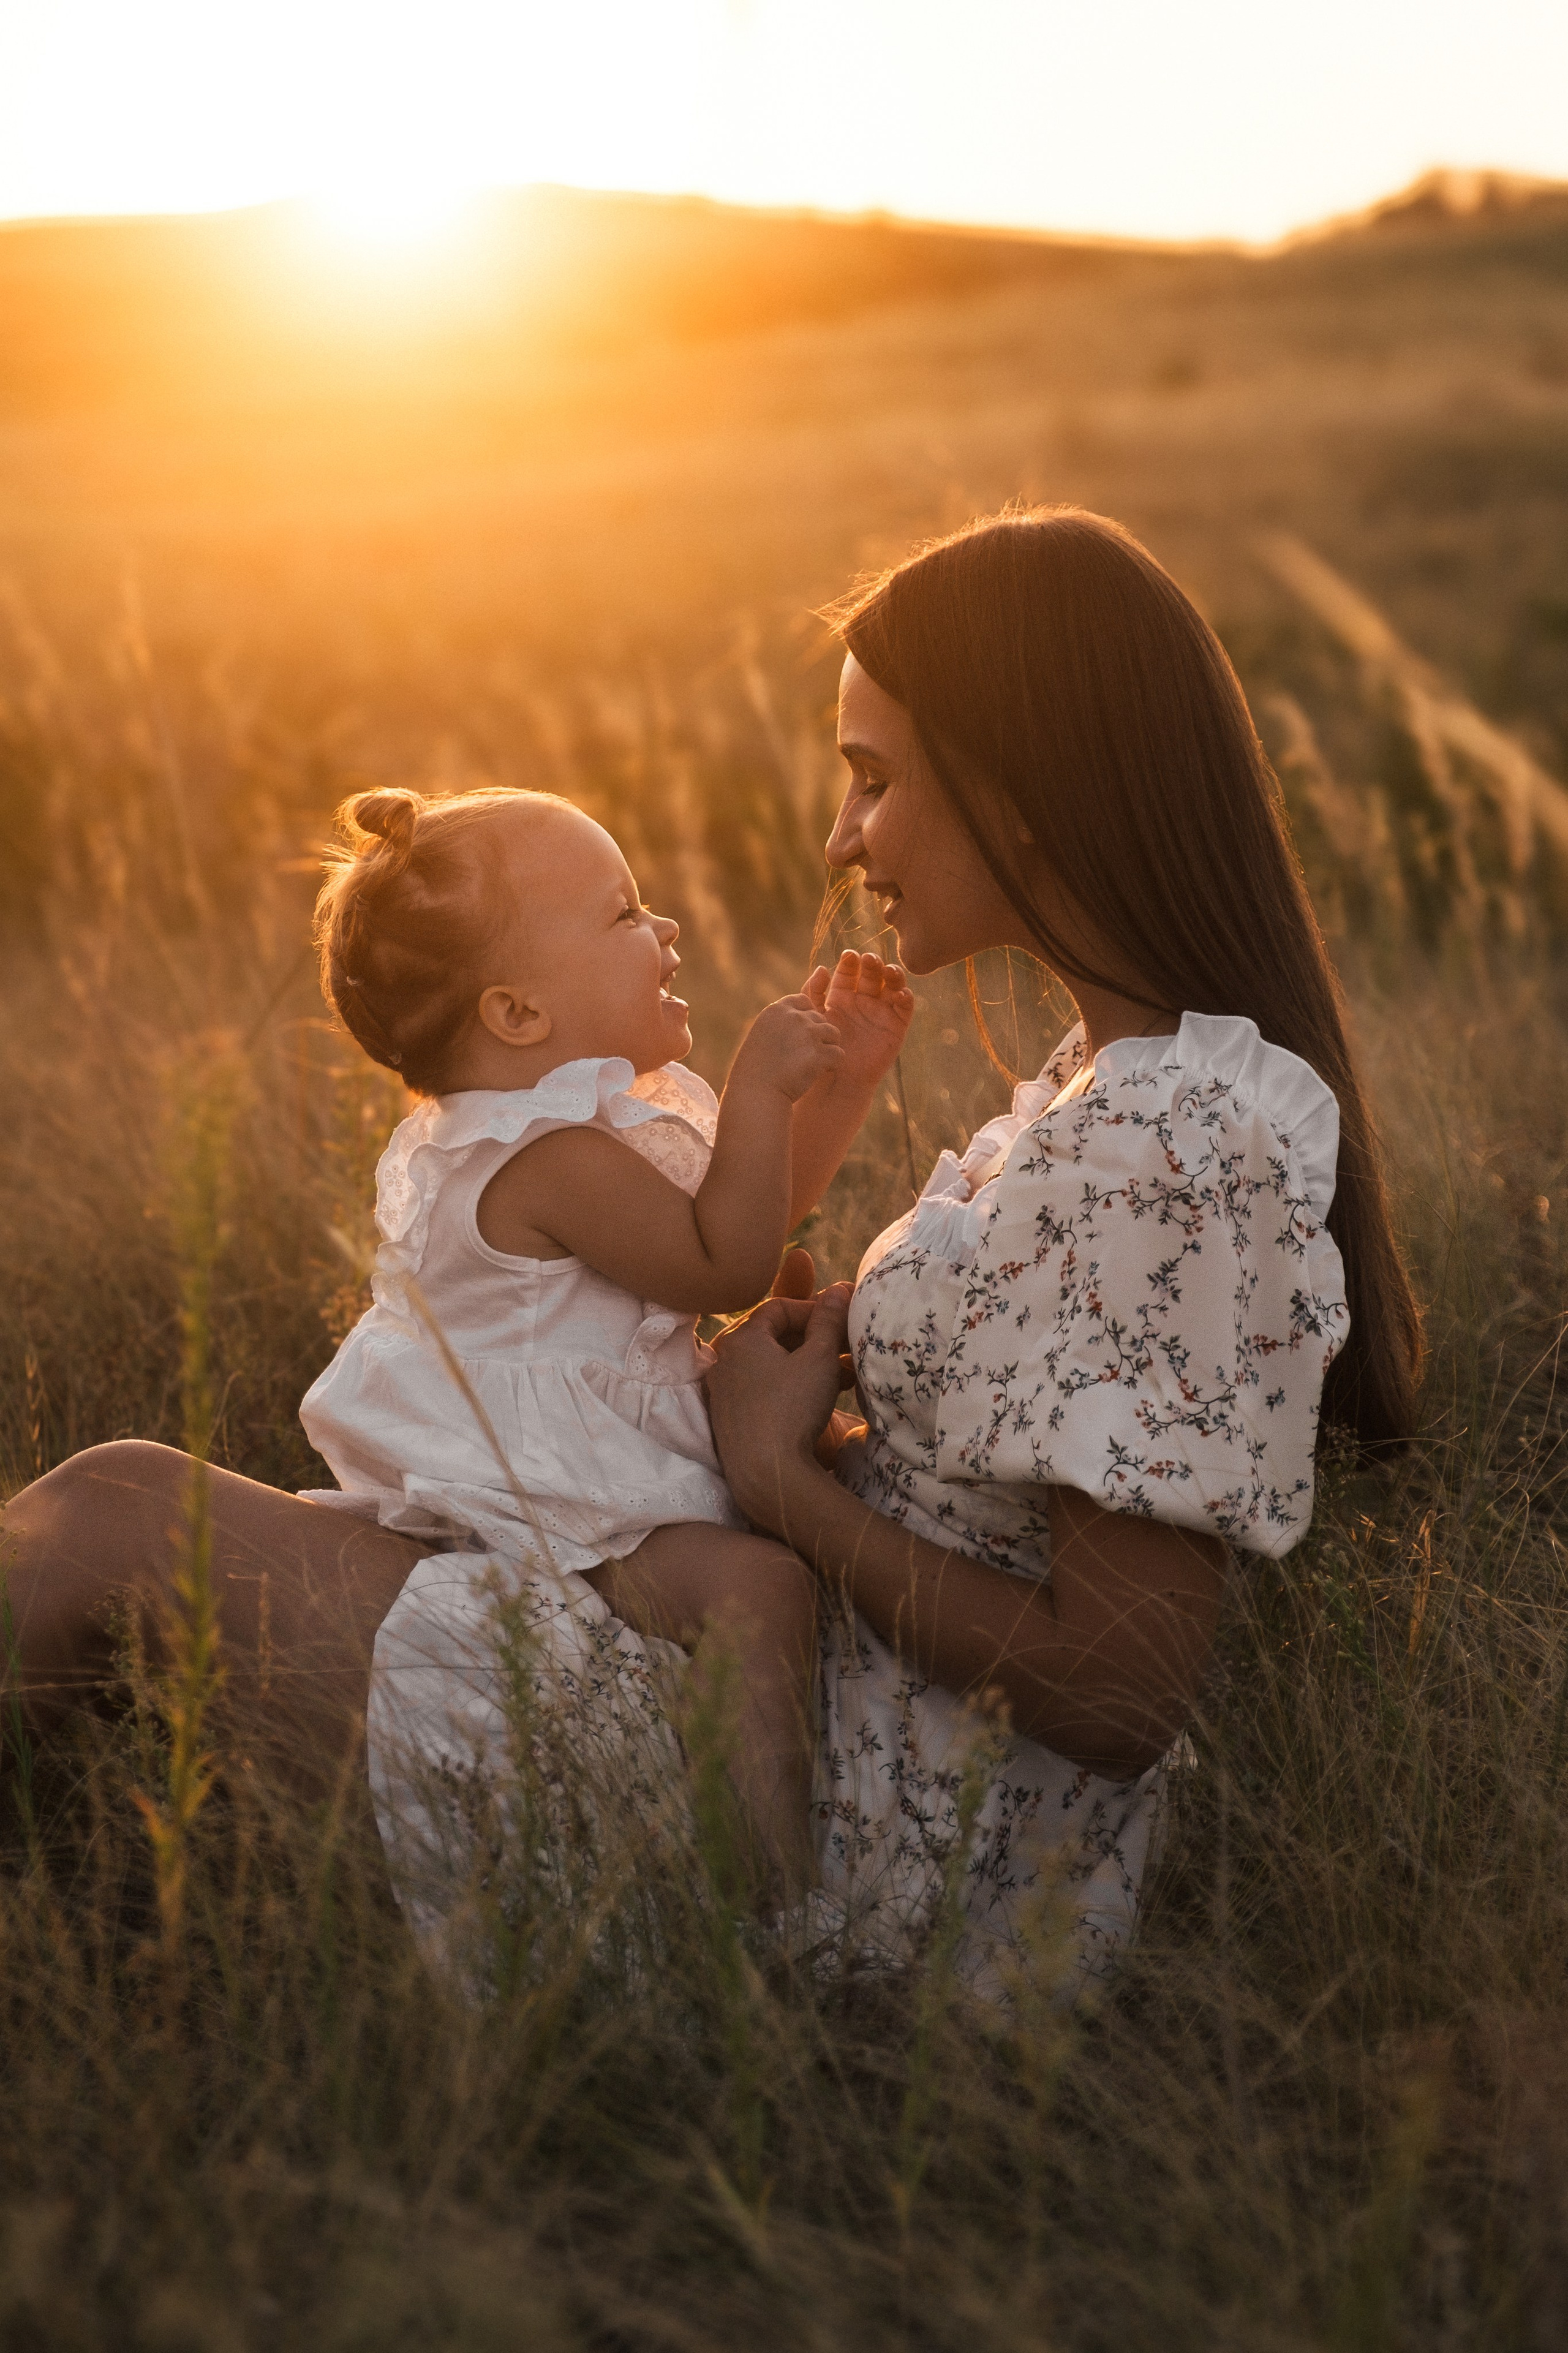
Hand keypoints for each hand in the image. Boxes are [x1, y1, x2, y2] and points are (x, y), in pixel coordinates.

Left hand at [707, 1284, 853, 1531]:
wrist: (764, 1475)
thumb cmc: (791, 1408)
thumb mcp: (819, 1358)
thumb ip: (828, 1321)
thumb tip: (837, 1290)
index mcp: (740, 1338)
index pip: (779, 1307)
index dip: (815, 1309)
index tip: (842, 1320)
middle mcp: (724, 1361)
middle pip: (774, 1336)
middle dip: (815, 1338)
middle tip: (846, 1345)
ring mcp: (723, 1392)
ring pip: (772, 1366)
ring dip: (809, 1364)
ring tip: (847, 1374)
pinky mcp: (729, 1420)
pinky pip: (763, 1391)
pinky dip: (792, 1387)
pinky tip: (821, 1400)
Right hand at [728, 995, 844, 1104]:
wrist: (755, 1094)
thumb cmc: (756, 1071)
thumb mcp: (762, 1037)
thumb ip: (781, 1024)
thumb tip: (806, 1018)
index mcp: (775, 1011)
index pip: (803, 1001)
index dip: (807, 1017)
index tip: (800, 1035)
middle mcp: (792, 1017)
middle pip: (820, 1018)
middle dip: (818, 1035)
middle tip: (806, 1056)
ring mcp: (807, 1034)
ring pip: (834, 1034)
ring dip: (827, 1048)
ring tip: (814, 1064)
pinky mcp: (818, 1053)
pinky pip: (839, 1054)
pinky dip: (832, 1065)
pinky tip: (820, 1073)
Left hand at [803, 951, 914, 1090]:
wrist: (837, 1081)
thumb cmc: (821, 1051)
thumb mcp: (813, 1018)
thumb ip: (813, 992)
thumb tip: (821, 967)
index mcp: (842, 996)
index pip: (849, 972)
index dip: (850, 963)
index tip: (849, 956)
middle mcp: (863, 1001)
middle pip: (872, 975)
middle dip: (872, 964)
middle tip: (869, 959)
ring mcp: (881, 1012)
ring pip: (892, 986)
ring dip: (893, 975)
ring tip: (888, 970)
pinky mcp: (897, 1027)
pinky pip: (905, 1008)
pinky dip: (905, 997)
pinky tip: (900, 992)